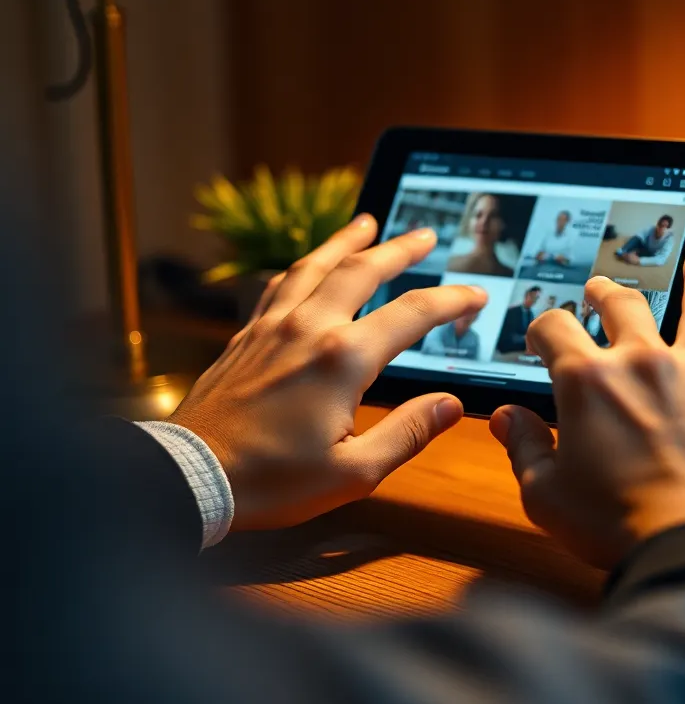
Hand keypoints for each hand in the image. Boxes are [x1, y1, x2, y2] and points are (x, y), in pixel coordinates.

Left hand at [170, 216, 487, 529]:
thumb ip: (408, 432)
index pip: (412, 314)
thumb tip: (451, 404)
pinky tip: (306, 265)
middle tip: (424, 234)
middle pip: (362, 270)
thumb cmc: (272, 480)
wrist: (190, 476)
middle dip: (399, 249)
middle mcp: (309, 328)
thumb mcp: (354, 472)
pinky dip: (301, 267)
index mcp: (343, 359)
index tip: (475, 294)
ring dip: (346, 241)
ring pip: (315, 266)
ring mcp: (273, 327)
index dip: (451, 300)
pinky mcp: (246, 336)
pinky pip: (278, 285)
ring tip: (365, 223)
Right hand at [489, 243, 684, 568]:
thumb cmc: (617, 524)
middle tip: (595, 292)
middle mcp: (636, 362)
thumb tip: (505, 417)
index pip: (552, 327)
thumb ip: (522, 447)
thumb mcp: (546, 494)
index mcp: (585, 380)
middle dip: (599, 293)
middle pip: (616, 303)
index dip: (539, 328)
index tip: (539, 339)